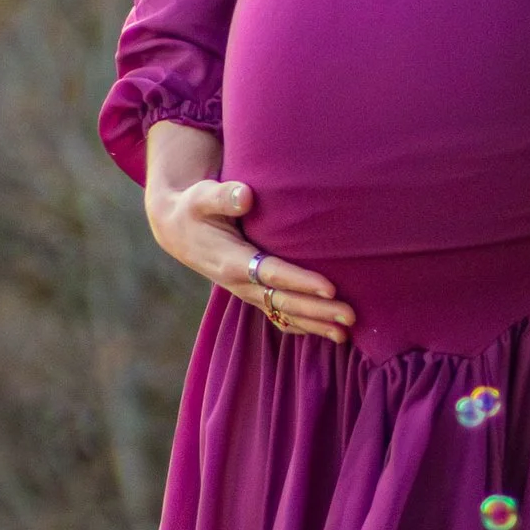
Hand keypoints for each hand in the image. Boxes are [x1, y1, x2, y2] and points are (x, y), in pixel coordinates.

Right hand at [144, 122, 355, 343]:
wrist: (178, 231)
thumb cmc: (195, 209)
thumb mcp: (202, 197)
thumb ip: (223, 196)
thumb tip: (245, 195)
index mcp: (231, 260)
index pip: (271, 273)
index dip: (301, 281)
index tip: (330, 288)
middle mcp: (240, 283)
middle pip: (283, 301)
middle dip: (317, 310)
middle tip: (351, 316)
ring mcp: (246, 292)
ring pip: (283, 315)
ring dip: (315, 324)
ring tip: (345, 334)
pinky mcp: (251, 294)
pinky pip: (278, 316)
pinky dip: (301, 326)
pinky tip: (324, 332)